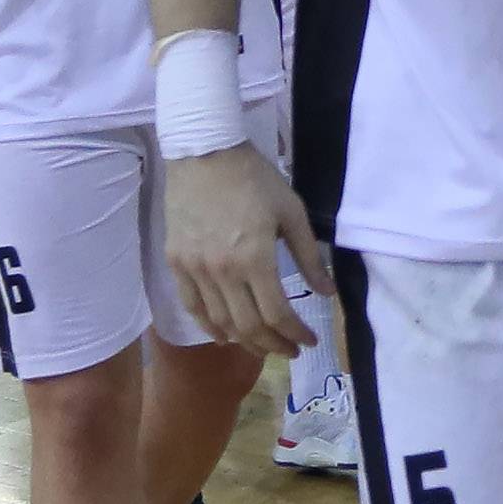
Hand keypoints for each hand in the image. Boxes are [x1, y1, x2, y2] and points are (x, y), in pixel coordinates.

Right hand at [164, 143, 330, 362]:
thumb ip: (309, 257)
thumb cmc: (254, 178)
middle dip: (273, 345)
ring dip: (244, 341)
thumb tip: (326, 293)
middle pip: (248, 326)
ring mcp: (195, 268)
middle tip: (291, 350)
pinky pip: (191, 305)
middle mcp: (222, 271)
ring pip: (219, 321)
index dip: (295, 334)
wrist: (204, 152)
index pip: (277, 314)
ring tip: (263, 345)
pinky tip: (224, 335)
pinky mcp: (176, 262)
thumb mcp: (292, 212)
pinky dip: (209, 326)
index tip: (308, 340)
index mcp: (255, 258)